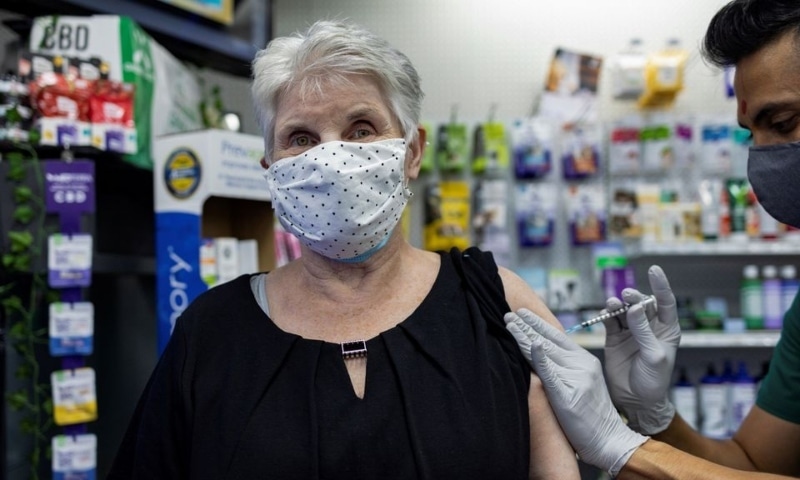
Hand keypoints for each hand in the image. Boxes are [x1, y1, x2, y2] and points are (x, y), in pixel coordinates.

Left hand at [505, 309, 647, 476]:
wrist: (609, 439)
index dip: (538, 323)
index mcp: (585, 360)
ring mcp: (576, 379)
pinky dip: (541, 358)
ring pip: (546, 352)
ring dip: (525, 336)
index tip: (522, 313)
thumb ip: (566, 367)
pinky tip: (534, 345)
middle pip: (549, 341)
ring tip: (510, 323)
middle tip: (509, 313)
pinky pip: (552, 373)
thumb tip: (542, 352)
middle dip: (527, 325)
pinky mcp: (568, 395)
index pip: (557, 336)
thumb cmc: (592, 415)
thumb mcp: (581, 383)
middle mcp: (582, 365)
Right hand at [603, 265, 680, 434]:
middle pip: (641, 304)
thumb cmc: (654, 380)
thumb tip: (633, 308)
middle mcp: (648, 327)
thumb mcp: (654, 355)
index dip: (660, 285)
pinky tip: (606, 312)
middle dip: (634, 297)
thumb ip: (643, 331)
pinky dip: (607, 315)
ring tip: (612, 304)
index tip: (654, 270)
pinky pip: (610, 322)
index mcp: (667, 330)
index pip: (665, 302)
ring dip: (618, 305)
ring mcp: (631, 332)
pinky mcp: (614, 338)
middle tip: (627, 296)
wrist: (636, 401)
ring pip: (624, 310)